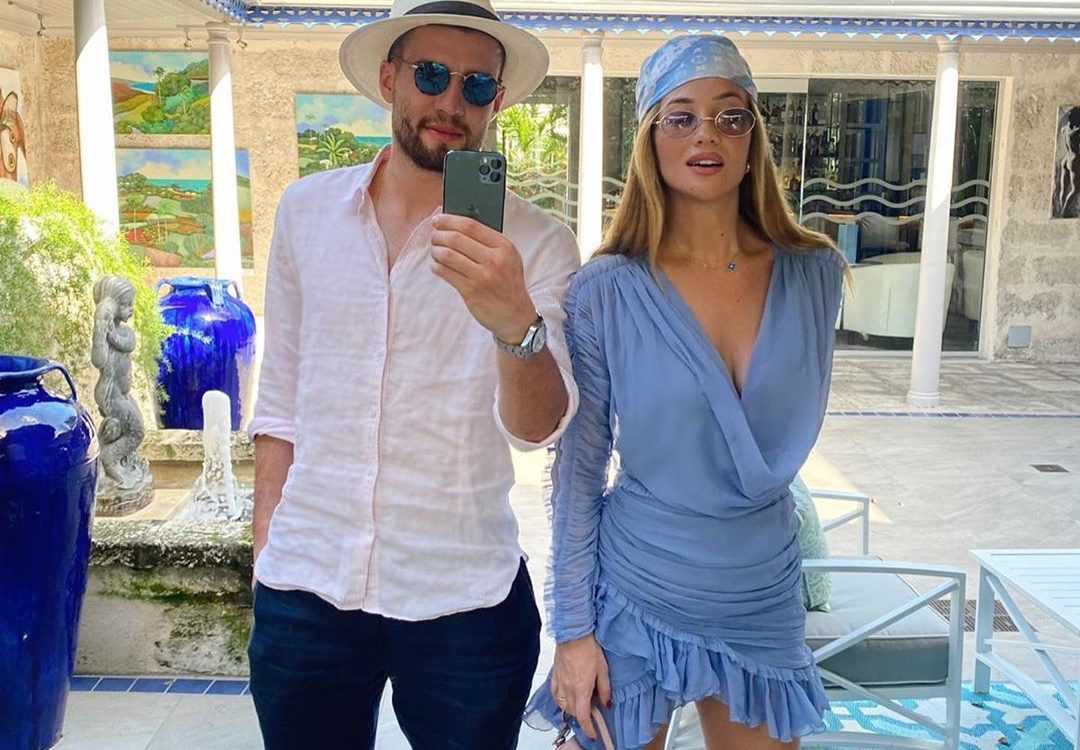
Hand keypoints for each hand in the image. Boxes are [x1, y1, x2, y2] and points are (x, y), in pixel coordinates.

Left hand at [430, 214, 536, 342]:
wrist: (516, 315)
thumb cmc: (508, 283)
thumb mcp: (508, 258)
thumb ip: (488, 242)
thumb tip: (456, 226)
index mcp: (504, 247)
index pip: (471, 225)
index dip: (450, 220)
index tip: (438, 219)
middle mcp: (494, 260)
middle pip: (456, 238)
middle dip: (439, 235)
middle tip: (434, 236)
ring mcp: (482, 276)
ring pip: (448, 255)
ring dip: (435, 250)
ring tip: (434, 251)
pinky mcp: (471, 291)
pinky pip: (446, 273)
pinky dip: (436, 267)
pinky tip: (436, 266)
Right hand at [551, 634, 611, 741]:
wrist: (573, 633)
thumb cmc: (589, 648)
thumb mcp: (603, 669)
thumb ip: (604, 689)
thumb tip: (606, 703)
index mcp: (581, 689)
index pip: (583, 716)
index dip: (588, 728)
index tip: (592, 734)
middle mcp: (568, 689)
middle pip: (573, 712)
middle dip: (582, 717)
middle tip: (591, 713)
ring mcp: (560, 682)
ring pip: (562, 705)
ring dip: (571, 709)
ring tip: (580, 705)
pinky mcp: (555, 675)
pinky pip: (555, 694)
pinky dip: (561, 700)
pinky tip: (566, 696)